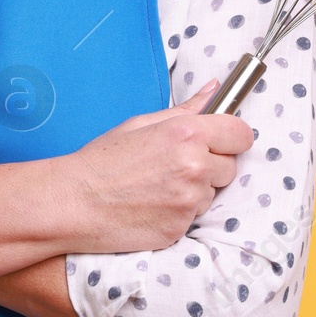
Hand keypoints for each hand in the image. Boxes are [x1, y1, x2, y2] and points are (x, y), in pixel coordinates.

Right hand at [60, 77, 254, 252]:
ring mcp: (190, 200)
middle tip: (174, 165)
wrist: (75, 202)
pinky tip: (153, 204)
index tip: (219, 141)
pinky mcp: (182, 227)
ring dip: (195, 190)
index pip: (240, 134)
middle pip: (230, 166)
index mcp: (186, 134)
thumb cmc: (103, 160)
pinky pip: (195, 216)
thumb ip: (185, 109)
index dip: (230, 137)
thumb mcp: (140, 124)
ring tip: (157, 186)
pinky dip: (180, 211)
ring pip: (212, 193)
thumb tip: (213, 89)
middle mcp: (194, 166)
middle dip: (211, 165)